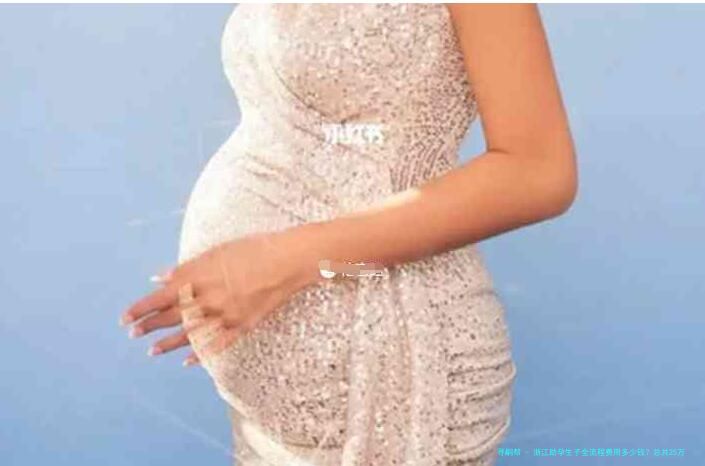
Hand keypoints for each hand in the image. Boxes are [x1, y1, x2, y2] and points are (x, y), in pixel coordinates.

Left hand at [120, 228, 319, 365]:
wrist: (287, 261)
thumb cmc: (252, 249)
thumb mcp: (216, 251)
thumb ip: (186, 268)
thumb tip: (159, 278)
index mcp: (199, 279)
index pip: (160, 298)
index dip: (141, 309)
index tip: (124, 318)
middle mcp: (207, 300)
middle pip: (171, 317)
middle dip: (150, 326)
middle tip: (133, 334)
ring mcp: (224, 316)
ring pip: (190, 335)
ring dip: (168, 344)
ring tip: (152, 351)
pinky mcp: (241, 326)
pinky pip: (216, 345)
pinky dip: (201, 354)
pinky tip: (187, 361)